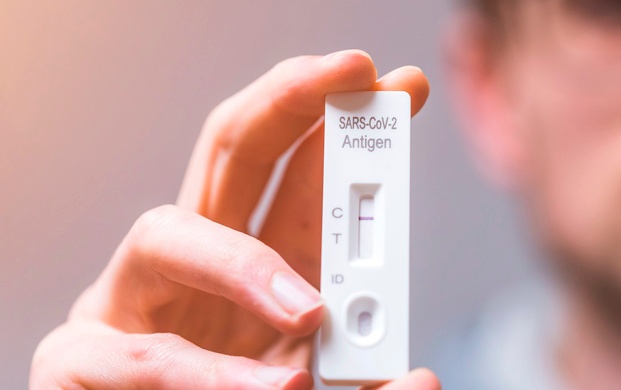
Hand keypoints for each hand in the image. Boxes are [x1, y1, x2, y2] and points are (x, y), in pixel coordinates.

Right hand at [30, 50, 435, 388]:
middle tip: (352, 73)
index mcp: (250, 264)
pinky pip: (144, 354)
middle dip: (289, 104)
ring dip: (244, 266)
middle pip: (229, 153)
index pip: (292, 172)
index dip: (342, 126)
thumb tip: (422, 380)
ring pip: (164, 234)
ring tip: (310, 315)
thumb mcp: (309, 381)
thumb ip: (360, 375)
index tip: (401, 88)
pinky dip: (209, 375)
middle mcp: (188, 267)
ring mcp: (128, 305)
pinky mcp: (80, 361)